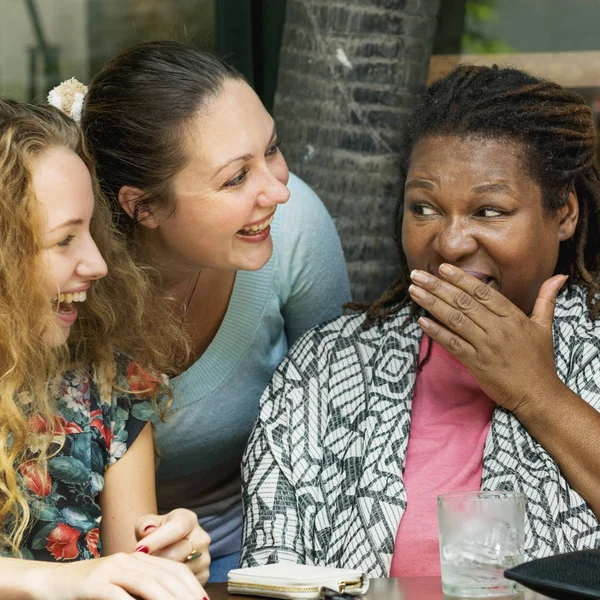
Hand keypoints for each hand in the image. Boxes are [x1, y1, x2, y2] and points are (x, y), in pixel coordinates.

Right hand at [34, 552, 207, 599]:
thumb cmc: (86, 590)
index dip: (192, 586)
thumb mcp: (119, 587)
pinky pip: (119, 596)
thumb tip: (170, 597)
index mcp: (137, 559)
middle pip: (166, 577)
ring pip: (148, 585)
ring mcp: (111, 570)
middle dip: (185, 596)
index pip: (174, 570)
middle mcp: (128, 560)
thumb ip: (141, 591)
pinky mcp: (94, 584)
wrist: (48, 582)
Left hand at [134, 508, 210, 584]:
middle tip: (137, 565)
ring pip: (178, 571)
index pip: (176, 528)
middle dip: (154, 560)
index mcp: (188, 520)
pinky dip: (168, 584)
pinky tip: (156, 579)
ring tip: (145, 571)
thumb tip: (149, 531)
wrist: (167, 547)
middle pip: (176, 553)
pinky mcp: (204, 576)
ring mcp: (204, 558)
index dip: (157, 539)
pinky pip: (182, 584)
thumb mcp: (147, 524)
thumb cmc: (155, 533)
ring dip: (159, 574)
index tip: (138, 549)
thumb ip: (145, 524)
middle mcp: (201, 538)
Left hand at [407, 264, 567, 412]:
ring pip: (455, 319)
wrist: (539, 395)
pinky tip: (422, 321)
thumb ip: (546, 299)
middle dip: (438, 286)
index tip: (442, 268)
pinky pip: (453, 344)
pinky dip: (436, 332)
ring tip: (414, 291)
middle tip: (417, 274)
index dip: (461, 278)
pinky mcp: (476, 364)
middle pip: (464, 302)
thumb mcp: (544, 326)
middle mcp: (498, 329)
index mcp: (513, 317)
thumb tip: (558, 276)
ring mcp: (486, 346)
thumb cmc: (540, 361)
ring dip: (432, 304)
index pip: (482, 292)